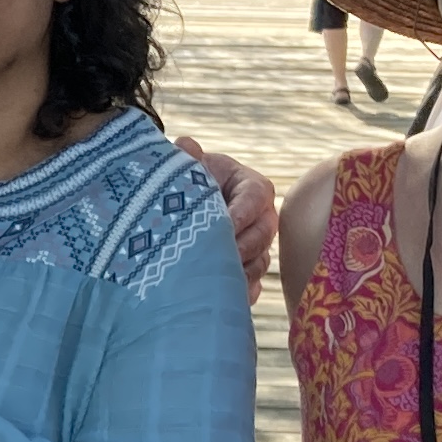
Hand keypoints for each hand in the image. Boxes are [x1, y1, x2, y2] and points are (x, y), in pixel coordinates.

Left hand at [182, 139, 277, 285]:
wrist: (178, 210)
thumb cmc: (187, 184)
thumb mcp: (186, 169)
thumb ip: (186, 159)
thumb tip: (186, 146)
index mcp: (250, 186)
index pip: (257, 196)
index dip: (244, 210)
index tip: (226, 222)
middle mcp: (260, 216)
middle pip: (263, 232)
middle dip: (242, 245)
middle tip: (219, 255)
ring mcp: (256, 245)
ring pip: (260, 260)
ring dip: (242, 270)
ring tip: (219, 277)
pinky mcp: (247, 269)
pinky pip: (253, 283)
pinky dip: (242, 291)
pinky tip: (226, 296)